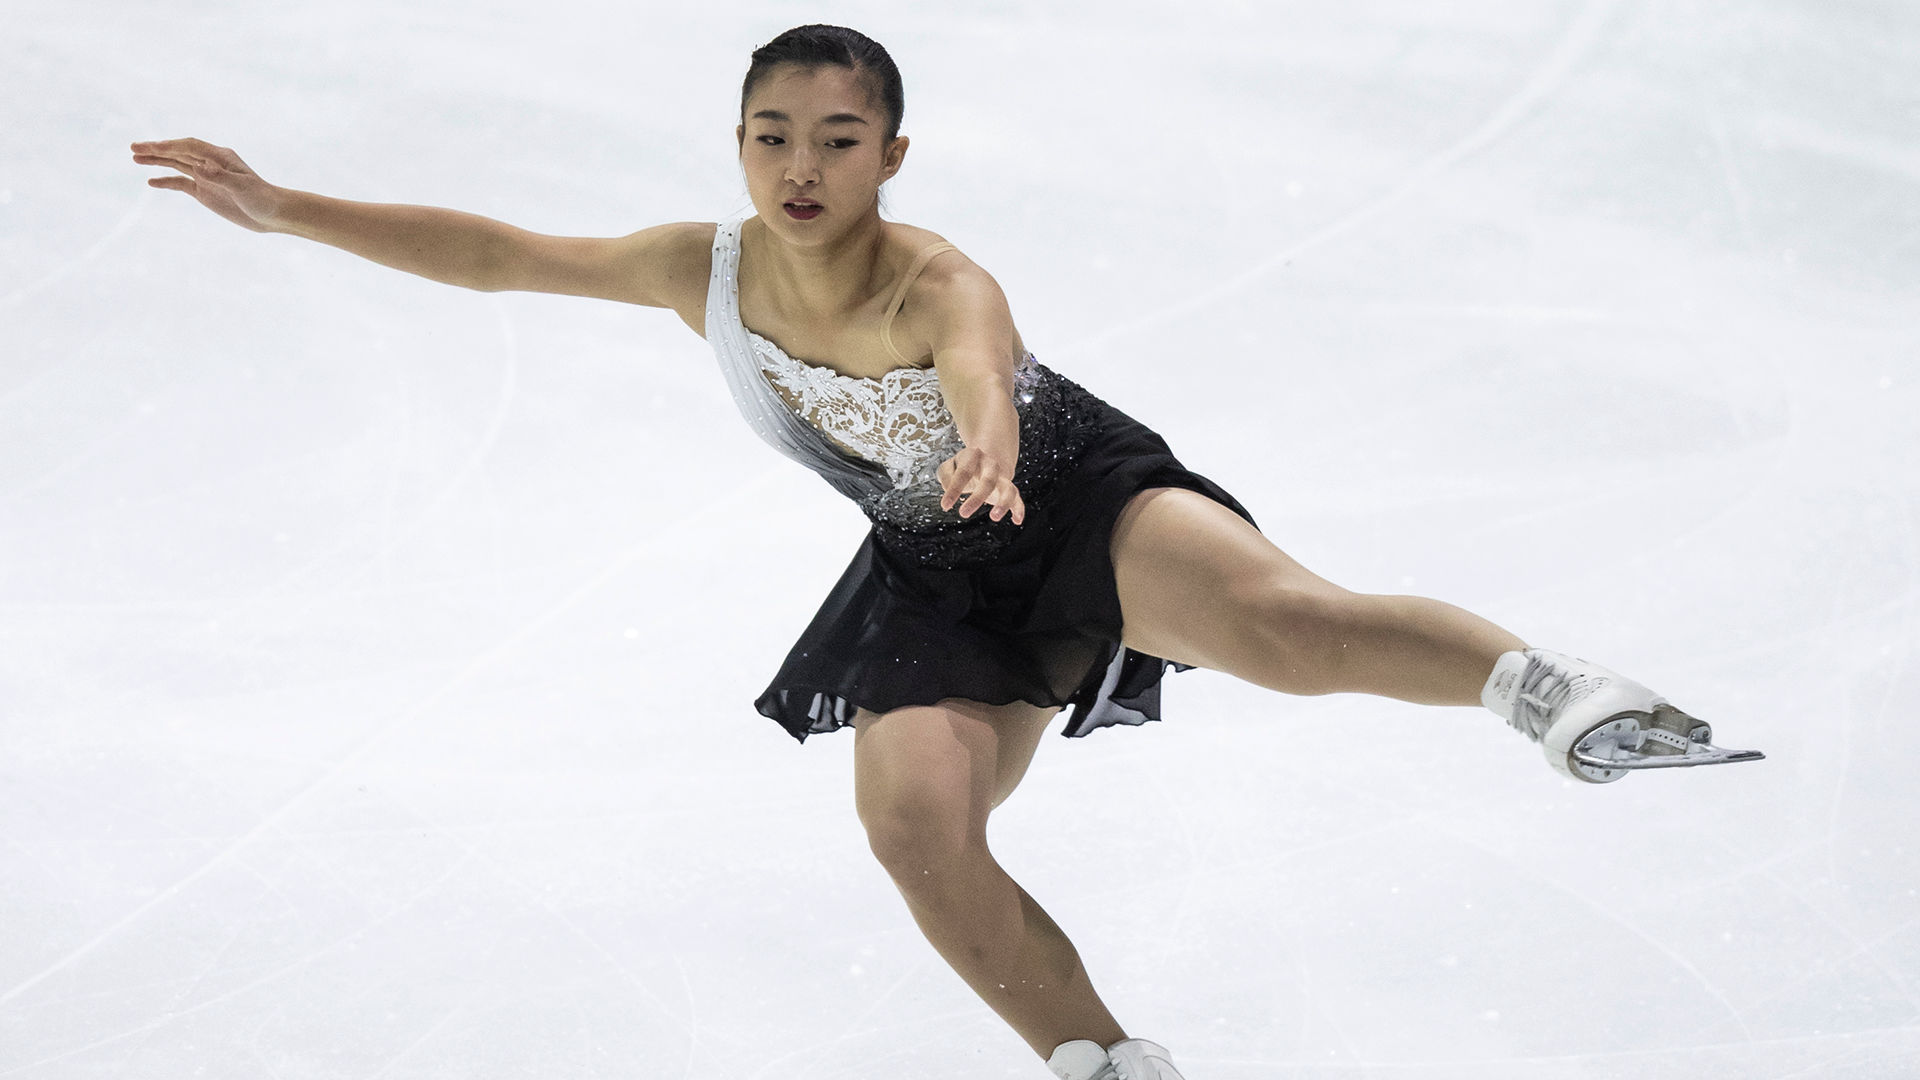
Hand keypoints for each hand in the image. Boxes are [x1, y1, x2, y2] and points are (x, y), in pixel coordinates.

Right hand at [130, 138, 285, 232]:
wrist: (273, 214)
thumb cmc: (262, 198)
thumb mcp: (242, 188)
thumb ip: (220, 177)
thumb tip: (199, 167)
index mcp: (219, 157)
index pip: (189, 146)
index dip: (169, 146)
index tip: (151, 147)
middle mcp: (210, 163)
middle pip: (178, 152)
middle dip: (156, 149)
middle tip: (133, 147)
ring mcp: (206, 177)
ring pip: (176, 164)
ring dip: (157, 161)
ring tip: (134, 157)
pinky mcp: (204, 192)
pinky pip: (181, 183)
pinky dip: (166, 181)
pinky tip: (151, 182)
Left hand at [937, 446, 1024, 523]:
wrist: (986, 459)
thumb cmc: (964, 466)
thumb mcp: (949, 466)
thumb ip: (945, 475)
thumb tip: (949, 489)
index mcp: (974, 456)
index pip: (964, 473)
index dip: (954, 490)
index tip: (945, 506)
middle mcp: (991, 465)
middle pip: (989, 480)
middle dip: (977, 498)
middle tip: (963, 514)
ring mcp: (1002, 477)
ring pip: (1008, 489)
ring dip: (1003, 503)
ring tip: (994, 517)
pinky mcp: (1009, 489)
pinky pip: (1017, 498)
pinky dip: (1019, 509)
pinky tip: (1017, 520)